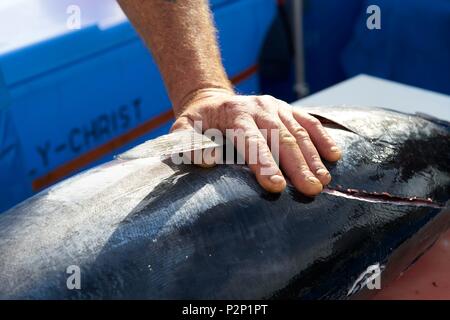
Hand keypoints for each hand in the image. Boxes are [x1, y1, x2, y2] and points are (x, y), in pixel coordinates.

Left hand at [171, 88, 340, 195]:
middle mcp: (259, 108)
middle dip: (297, 166)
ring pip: (299, 131)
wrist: (213, 101)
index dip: (265, 164)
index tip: (277, 186)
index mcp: (235, 114)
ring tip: (322, 181)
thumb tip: (209, 160)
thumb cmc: (199, 123)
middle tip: (310, 190)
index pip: (252, 141)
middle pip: (281, 138)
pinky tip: (334, 156)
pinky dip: (323, 138)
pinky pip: (309, 122)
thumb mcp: (183, 130)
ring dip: (313, 157)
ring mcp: (276, 107)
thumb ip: (188, 145)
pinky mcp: (287, 109)